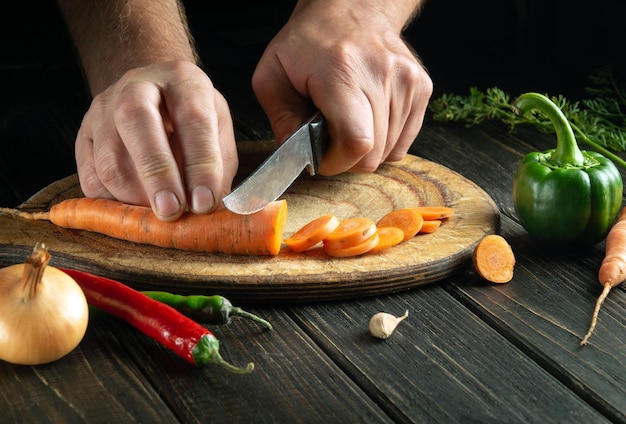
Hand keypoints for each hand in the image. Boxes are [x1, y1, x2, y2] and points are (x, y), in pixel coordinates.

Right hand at [75, 61, 237, 220]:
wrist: (153, 94)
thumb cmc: (192, 120)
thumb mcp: (218, 132)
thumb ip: (217, 168)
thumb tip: (205, 210)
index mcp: (182, 80)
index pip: (192, 118)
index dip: (200, 165)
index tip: (204, 203)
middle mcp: (136, 87)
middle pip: (135, 123)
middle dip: (156, 175)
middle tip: (172, 212)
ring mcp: (102, 110)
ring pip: (109, 160)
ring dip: (135, 198)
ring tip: (159, 215)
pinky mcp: (83, 137)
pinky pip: (91, 180)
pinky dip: (113, 204)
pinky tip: (135, 209)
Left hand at [252, 0, 431, 174]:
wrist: (352, 8)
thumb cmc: (309, 43)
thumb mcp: (272, 76)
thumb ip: (280, 120)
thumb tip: (297, 155)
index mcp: (342, 72)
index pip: (356, 143)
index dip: (337, 162)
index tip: (322, 154)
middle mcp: (382, 74)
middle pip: (374, 154)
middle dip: (347, 158)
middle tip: (330, 137)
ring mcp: (408, 81)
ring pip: (389, 151)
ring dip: (365, 148)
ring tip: (348, 120)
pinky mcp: (422, 87)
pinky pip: (403, 141)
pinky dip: (384, 140)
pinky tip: (367, 118)